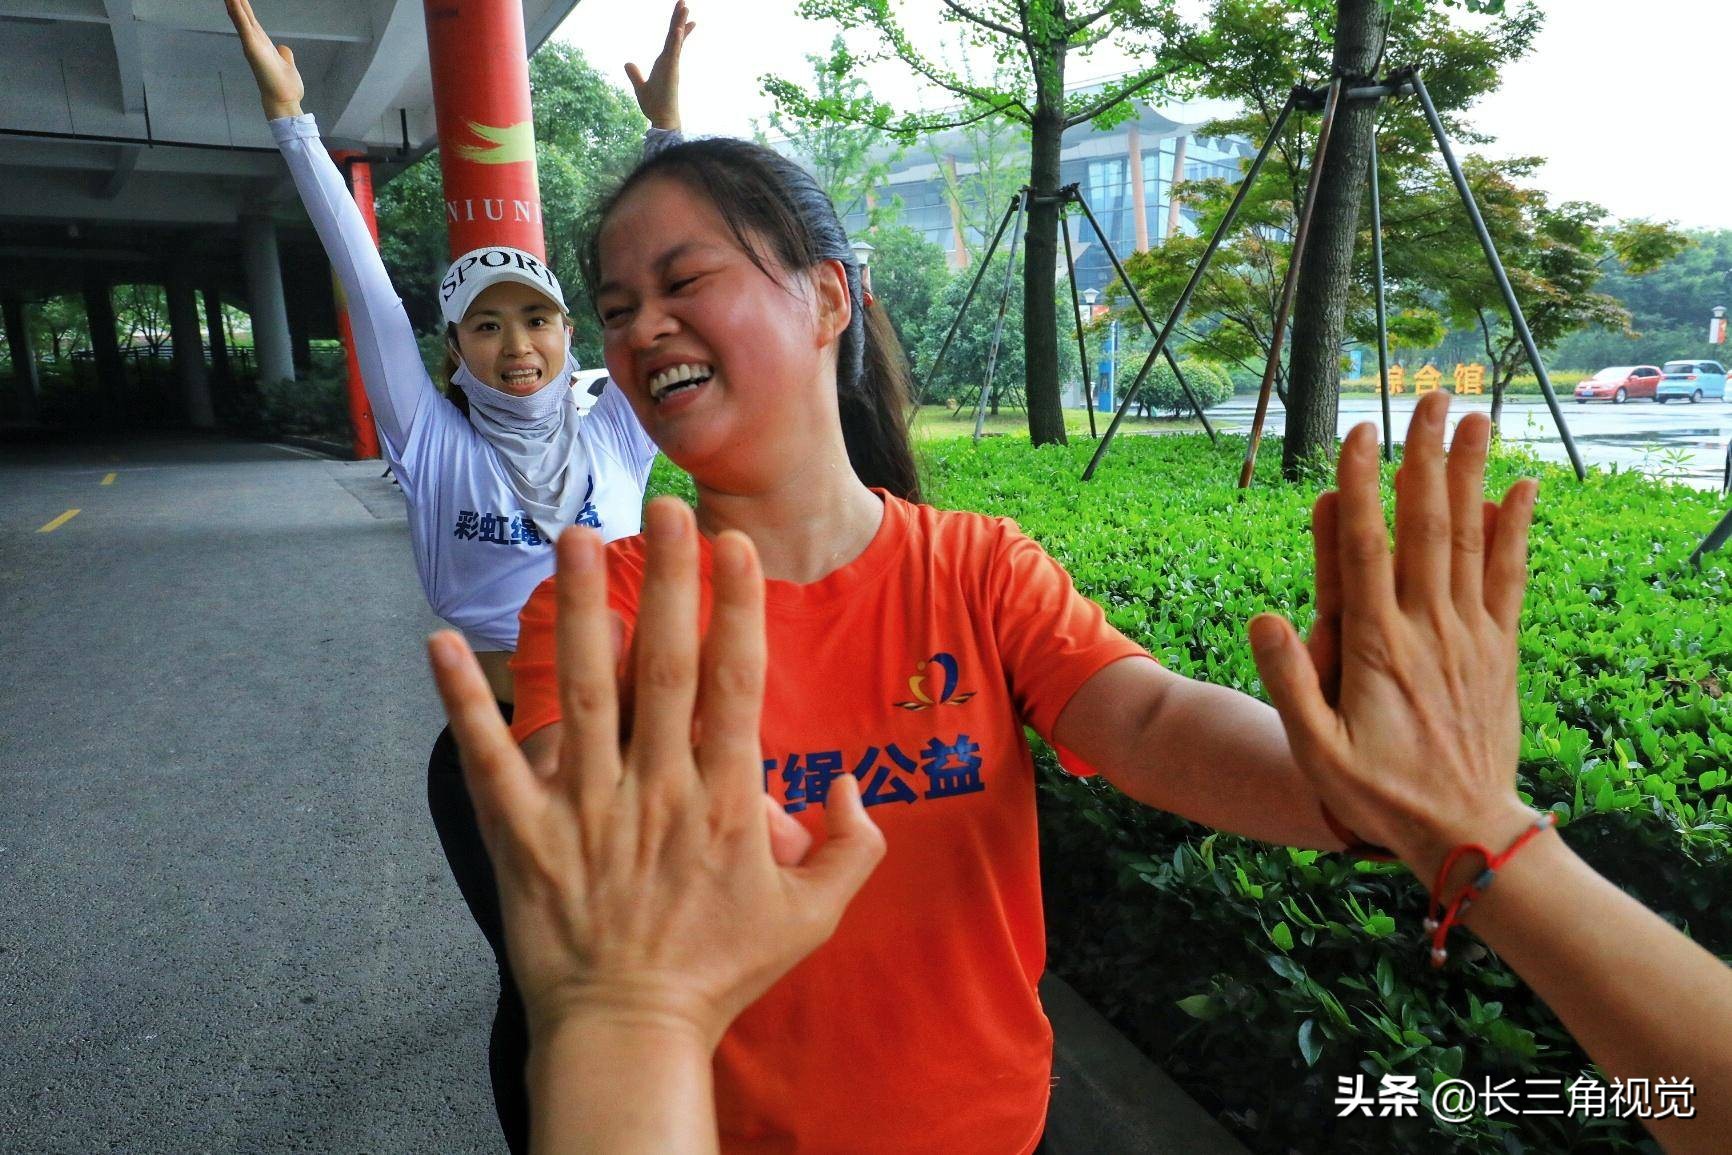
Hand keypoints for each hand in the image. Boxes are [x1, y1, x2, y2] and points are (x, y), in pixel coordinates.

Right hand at [224, 0, 303, 118]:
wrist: (284, 101)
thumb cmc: (285, 87)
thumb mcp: (287, 65)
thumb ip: (284, 55)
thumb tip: (284, 48)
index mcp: (263, 45)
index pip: (252, 22)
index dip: (245, 9)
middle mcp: (254, 43)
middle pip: (244, 17)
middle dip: (236, 2)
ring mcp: (252, 45)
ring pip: (241, 19)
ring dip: (233, 4)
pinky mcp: (252, 48)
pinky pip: (244, 27)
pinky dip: (238, 13)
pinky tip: (232, 0)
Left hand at [426, 498, 882, 1046]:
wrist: (630, 1034)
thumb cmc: (720, 972)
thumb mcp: (811, 919)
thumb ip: (852, 849)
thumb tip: (851, 787)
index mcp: (722, 802)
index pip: (734, 685)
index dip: (737, 610)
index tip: (734, 547)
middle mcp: (654, 789)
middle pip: (663, 667)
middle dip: (666, 582)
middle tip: (664, 508)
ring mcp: (583, 808)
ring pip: (583, 692)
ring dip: (576, 611)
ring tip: (573, 539)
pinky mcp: (522, 833)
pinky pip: (488, 759)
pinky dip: (462, 703)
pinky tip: (437, 643)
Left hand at [625, 1, 693, 130]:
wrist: (662, 120)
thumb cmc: (655, 107)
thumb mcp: (640, 87)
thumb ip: (635, 74)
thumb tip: (628, 63)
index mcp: (665, 63)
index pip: (672, 40)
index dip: (677, 27)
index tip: (684, 14)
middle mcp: (670, 62)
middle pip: (675, 35)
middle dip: (679, 18)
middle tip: (684, 2)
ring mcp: (672, 65)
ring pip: (676, 40)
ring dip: (680, 23)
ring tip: (684, 7)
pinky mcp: (672, 71)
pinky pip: (674, 52)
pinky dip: (676, 40)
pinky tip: (678, 28)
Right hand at [1248, 391, 1540, 884]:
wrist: (1463, 831)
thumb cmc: (1377, 793)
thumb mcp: (1315, 749)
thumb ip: (1289, 681)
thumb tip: (1262, 617)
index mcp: (1378, 648)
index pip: (1366, 551)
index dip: (1361, 488)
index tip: (1358, 435)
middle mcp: (1429, 630)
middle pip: (1426, 527)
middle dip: (1424, 458)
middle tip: (1426, 400)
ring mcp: (1470, 637)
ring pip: (1470, 540)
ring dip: (1470, 475)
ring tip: (1471, 421)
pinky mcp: (1499, 650)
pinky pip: (1509, 578)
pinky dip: (1515, 531)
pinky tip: (1520, 489)